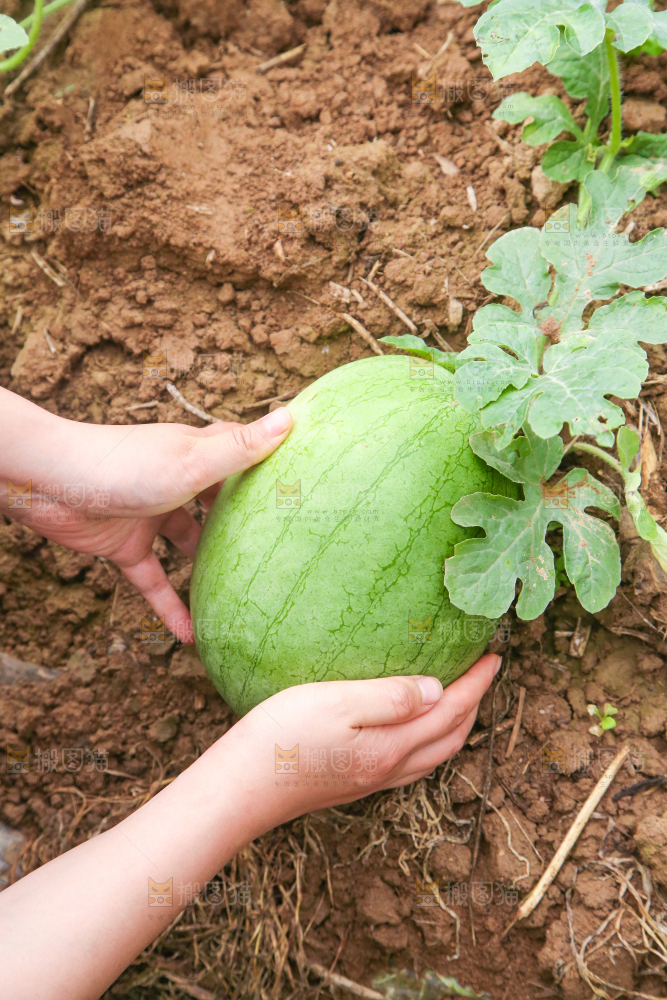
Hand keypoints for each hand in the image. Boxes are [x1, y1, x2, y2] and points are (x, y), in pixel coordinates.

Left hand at [0, 388, 291, 639]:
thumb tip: (291, 418)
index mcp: (196, 454)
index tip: (302, 480)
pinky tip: (190, 636)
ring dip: (210, 567)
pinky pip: (155, 581)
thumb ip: (240, 449)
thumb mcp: (192, 462)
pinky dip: (170, 606)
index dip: (268, 462)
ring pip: (189, 544)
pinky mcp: (126, 547)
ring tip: (244, 593)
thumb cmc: (123, 464)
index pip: (240, 452)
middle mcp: (177, 483)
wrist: (50, 484)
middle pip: (218, 503)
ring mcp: (152, 516)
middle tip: (282, 547)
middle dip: (245, 522)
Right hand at [0, 658, 500, 999]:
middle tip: (482, 672)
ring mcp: (369, 780)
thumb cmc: (279, 740)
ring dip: (453, 725)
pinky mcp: (349, 782)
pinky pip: (407, 759)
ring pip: (431, 754)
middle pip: (450, 738)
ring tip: (456, 695)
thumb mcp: (334, 704)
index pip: (451, 711)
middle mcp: (387, 768)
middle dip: (474, 705)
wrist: (238, 792)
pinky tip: (406, 723)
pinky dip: (425, 738)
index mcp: (390, 747)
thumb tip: (438, 689)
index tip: (496, 655)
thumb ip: (389, 697)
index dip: (478, 684)